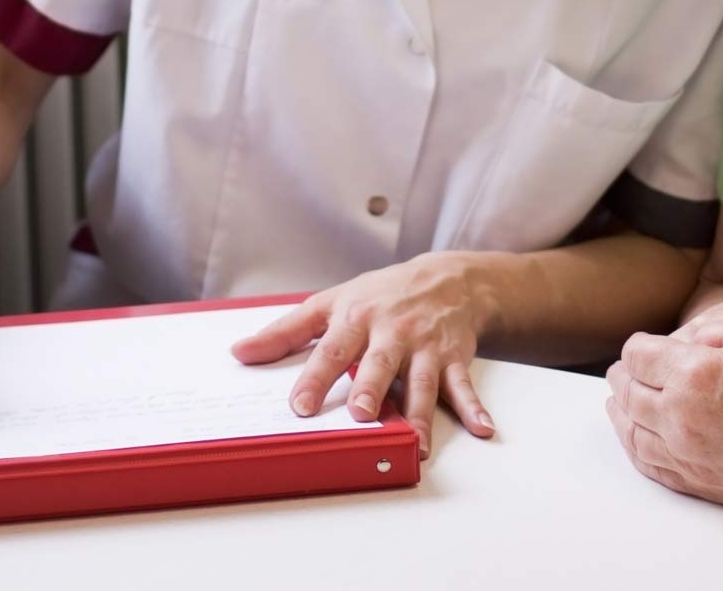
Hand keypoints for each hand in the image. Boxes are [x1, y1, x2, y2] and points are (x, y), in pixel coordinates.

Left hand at [230, 254, 498, 457]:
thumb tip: (240, 353)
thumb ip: (286, 331)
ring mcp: (426, 347)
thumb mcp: (332, 302)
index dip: (316, 378)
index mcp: (357, 319)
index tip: (300, 407)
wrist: (448, 278)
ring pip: (421, 381)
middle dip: (371, 389)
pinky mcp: (454, 359)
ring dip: (420, 413)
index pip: (332, 350)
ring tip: (416, 443)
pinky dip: (475, 408)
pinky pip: (465, 386)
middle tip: (360, 415)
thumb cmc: (382, 295)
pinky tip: (482, 430)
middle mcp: (392, 332)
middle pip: (379, 363)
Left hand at [605, 320, 722, 510]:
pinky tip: (635, 436)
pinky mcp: (701, 483)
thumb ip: (715, 329)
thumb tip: (681, 339)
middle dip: (624, 376)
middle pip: (629, 393)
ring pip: (632, 432)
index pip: (638, 355)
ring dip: (621, 412)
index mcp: (695, 373)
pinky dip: (634, 447)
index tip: (645, 344)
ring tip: (617, 400)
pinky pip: (650, 465)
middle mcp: (682, 417)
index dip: (639, 345)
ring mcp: (689, 455)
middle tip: (622, 369)